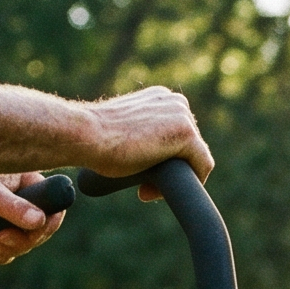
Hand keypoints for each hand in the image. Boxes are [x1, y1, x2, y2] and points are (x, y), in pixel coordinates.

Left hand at [0, 172, 64, 263]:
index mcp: (24, 179)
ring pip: (28, 240)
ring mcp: (12, 213)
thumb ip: (14, 207)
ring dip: (11, 248)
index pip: (53, 204)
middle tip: (2, 240)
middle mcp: (22, 195)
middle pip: (42, 227)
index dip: (47, 223)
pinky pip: (15, 248)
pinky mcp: (0, 228)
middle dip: (23, 240)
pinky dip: (4, 253)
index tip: (31, 232)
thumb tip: (39, 220)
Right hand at [83, 86, 214, 196]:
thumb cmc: (96, 137)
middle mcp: (175, 102)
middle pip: (190, 147)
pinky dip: (184, 183)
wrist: (86, 135)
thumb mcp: (125, 129)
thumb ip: (144, 133)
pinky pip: (203, 166)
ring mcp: (183, 116)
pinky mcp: (187, 134)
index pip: (180, 135)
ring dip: (173, 178)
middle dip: (170, 170)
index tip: (142, 176)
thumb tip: (152, 149)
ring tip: (144, 189)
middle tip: (142, 188)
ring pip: (196, 158)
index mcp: (160, 98)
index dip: (165, 160)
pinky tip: (153, 190)